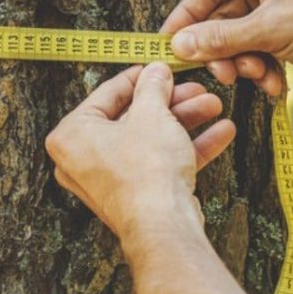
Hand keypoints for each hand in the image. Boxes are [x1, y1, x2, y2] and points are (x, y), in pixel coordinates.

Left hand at [45, 63, 235, 242]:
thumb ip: (153, 88)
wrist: (163, 225)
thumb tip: (156, 72)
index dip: (140, 78)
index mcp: (72, 135)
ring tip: (213, 106)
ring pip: (151, 140)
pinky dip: (188, 148)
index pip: (107, 94)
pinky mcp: (135, 196)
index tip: (157, 68)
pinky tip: (219, 133)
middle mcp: (84, 160)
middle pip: (134, 118)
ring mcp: (110, 180)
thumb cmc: (145, 172)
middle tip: (194, 89)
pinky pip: (160, 164)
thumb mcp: (152, 114)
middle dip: (172, 103)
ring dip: (186, 122)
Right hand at [161, 0, 292, 93]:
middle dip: (224, 50)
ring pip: (242, 38)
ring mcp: (282, 2)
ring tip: (259, 78)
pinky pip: (262, 48)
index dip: (186, 19)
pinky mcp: (292, 27)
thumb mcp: (271, 30)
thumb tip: (178, 46)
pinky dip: (265, 68)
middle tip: (223, 75)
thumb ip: (221, 39)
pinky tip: (276, 86)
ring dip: (246, 63)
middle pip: (224, 17)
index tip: (167, 47)